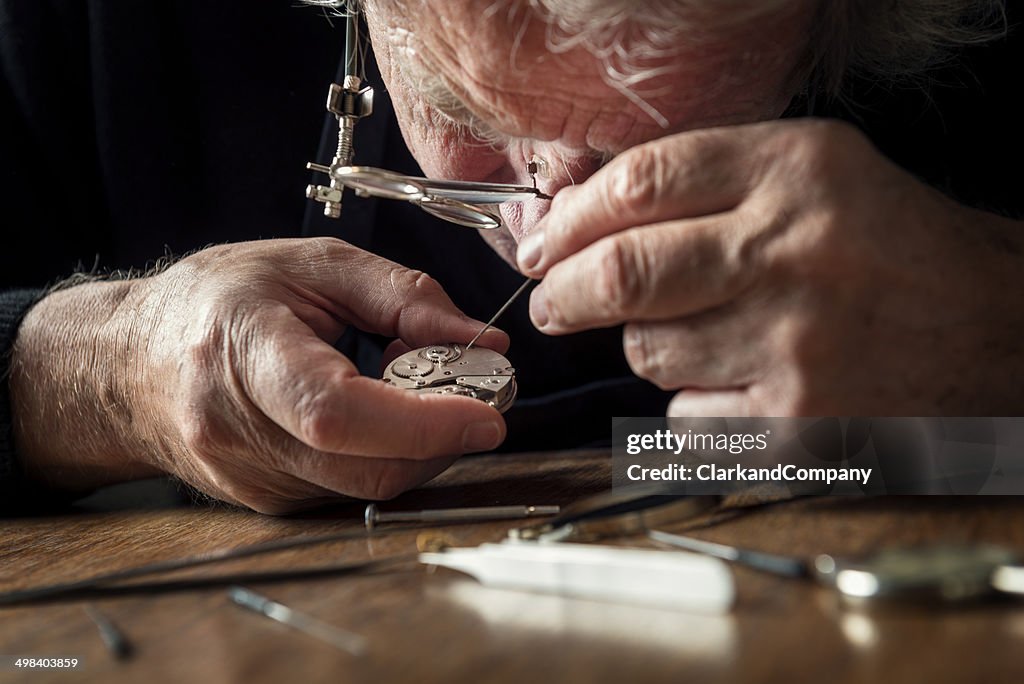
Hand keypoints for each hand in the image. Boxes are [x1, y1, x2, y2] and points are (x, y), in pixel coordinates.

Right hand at [11, 238, 508, 512]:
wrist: (129, 363)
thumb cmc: (219, 300)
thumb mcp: (312, 264)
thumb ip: (403, 296)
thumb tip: (483, 341)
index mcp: (241, 356)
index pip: (336, 412)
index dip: (421, 422)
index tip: (488, 412)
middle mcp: (236, 434)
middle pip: (367, 467)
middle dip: (443, 437)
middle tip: (475, 386)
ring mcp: (250, 481)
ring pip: (370, 485)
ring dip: (419, 443)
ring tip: (407, 379)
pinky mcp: (267, 503)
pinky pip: (352, 489)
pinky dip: (389, 453)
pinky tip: (378, 409)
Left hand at [517, 119, 1023, 414]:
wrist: (993, 327)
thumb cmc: (886, 245)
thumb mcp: (810, 171)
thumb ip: (701, 180)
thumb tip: (576, 220)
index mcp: (794, 172)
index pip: (638, 184)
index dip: (569, 220)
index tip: (544, 244)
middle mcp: (791, 255)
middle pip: (620, 275)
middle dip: (561, 295)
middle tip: (552, 302)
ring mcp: (794, 348)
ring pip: (648, 353)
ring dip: (651, 346)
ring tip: (708, 333)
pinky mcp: (796, 426)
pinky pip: (686, 415)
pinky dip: (695, 401)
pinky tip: (746, 380)